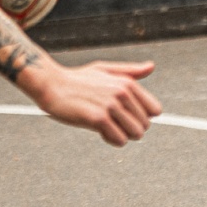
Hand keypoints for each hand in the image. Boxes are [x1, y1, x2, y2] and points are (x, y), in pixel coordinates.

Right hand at [22, 59, 161, 144]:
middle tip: (112, 122)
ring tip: (106, 126)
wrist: (51, 85)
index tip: (126, 115)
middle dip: (130, 128)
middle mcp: (122, 93)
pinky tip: (99, 131)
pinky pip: (119, 140)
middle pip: (145, 125)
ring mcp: (111, 106)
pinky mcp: (98, 118)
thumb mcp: (105, 70)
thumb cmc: (77, 79)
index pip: (155, 110)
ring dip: (121, 135)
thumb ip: (130, 71)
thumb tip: (151, 66)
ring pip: (135, 134)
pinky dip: (111, 139)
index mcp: (127, 83)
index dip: (141, 117)